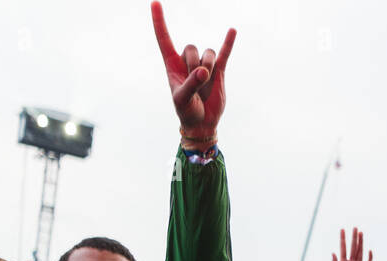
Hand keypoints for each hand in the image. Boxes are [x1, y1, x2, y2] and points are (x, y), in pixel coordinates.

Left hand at [151, 1, 235, 140]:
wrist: (202, 123)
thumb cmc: (186, 111)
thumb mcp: (183, 100)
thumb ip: (191, 84)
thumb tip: (204, 72)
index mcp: (172, 65)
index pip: (164, 38)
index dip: (159, 22)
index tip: (155, 3)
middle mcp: (187, 61)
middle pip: (191, 48)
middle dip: (194, 65)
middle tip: (196, 83)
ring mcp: (204, 65)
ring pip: (207, 52)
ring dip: (207, 66)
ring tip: (206, 84)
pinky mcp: (218, 71)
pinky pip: (224, 53)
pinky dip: (228, 43)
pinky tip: (232, 30)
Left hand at [330, 227, 372, 260]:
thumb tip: (334, 253)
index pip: (343, 248)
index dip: (342, 239)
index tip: (342, 230)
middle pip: (353, 247)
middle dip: (353, 238)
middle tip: (354, 227)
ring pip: (360, 252)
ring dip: (361, 243)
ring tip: (361, 233)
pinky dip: (370, 257)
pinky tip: (369, 250)